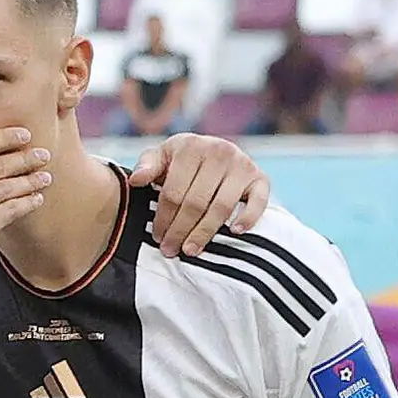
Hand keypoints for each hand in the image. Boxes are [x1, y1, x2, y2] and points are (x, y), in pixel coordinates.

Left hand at [130, 133, 271, 257]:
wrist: (215, 150)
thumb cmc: (181, 160)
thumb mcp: (161, 157)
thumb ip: (147, 166)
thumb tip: (136, 180)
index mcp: (191, 147)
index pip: (174, 192)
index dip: (163, 218)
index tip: (157, 237)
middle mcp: (220, 152)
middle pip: (196, 203)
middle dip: (180, 230)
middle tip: (170, 250)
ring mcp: (243, 165)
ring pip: (221, 207)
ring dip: (204, 232)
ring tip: (190, 250)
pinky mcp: (261, 178)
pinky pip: (259, 201)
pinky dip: (248, 217)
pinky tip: (235, 232)